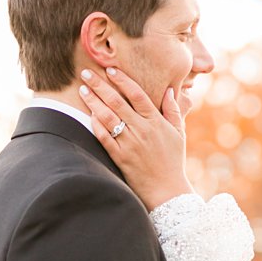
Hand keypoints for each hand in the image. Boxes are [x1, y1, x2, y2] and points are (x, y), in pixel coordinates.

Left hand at [79, 67, 195, 210]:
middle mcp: (141, 130)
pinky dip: (95, 125)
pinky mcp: (120, 157)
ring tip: (83, 89)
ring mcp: (129, 143)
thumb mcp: (178, 133)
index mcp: (156, 122)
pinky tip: (87, 114)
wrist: (167, 191)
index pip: (136, 94)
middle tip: (87, 72)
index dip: (122, 80)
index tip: (111, 69)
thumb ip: (173, 110)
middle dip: (100, 85)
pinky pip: (104, 137)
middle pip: (117, 102)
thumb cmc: (173, 160)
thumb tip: (170, 89)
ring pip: (107, 117)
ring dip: (93, 102)